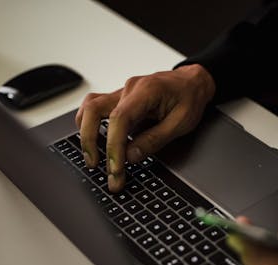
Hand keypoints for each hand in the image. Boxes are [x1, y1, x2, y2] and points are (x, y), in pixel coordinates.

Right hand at [75, 64, 214, 191]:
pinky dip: (89, 125)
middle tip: (96, 166)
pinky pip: (94, 108)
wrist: (191, 82)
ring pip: (89, 107)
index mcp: (147, 91)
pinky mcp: (118, 99)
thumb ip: (155, 140)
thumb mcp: (182, 123)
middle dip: (90, 141)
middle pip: (94, 110)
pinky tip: (94, 141)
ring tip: (92, 158)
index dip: (114, 146)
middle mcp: (129, 89)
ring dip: (86, 133)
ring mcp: (121, 92)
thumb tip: (130, 156)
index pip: (119, 119)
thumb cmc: (190, 98)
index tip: (115, 168)